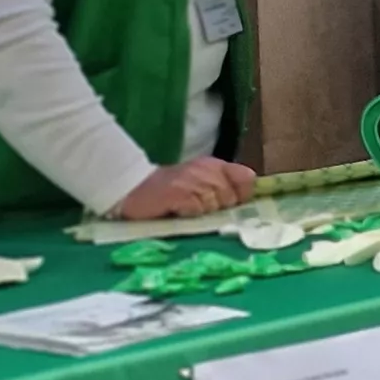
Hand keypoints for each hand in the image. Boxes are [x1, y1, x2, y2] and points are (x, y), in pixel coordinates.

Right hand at [114, 156, 257, 219]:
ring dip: (200, 212)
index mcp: (214, 165)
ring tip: (183, 208)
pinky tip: (176, 210)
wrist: (132, 189)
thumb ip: (223, 188)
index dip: (242, 194)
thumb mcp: (199, 183)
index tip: (230, 203)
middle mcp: (206, 169)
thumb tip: (245, 200)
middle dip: (217, 207)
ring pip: (214, 204)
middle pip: (230, 196)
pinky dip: (187, 214)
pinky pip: (196, 210)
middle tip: (195, 206)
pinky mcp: (179, 192)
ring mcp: (192, 180)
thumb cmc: (167, 191)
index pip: (247, 177)